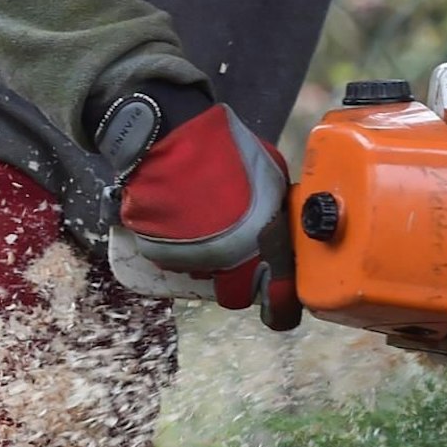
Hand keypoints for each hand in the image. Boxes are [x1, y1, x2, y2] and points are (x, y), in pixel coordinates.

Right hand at [99, 96, 298, 327]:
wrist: (171, 137)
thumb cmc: (230, 153)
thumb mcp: (273, 180)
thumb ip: (281, 211)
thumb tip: (289, 226)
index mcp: (265, 246)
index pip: (280, 304)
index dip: (283, 309)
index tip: (283, 306)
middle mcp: (227, 262)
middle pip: (236, 297)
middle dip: (242, 283)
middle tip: (243, 256)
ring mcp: (188, 260)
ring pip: (203, 278)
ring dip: (209, 261)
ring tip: (210, 227)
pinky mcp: (156, 252)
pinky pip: (174, 261)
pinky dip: (181, 247)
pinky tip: (186, 220)